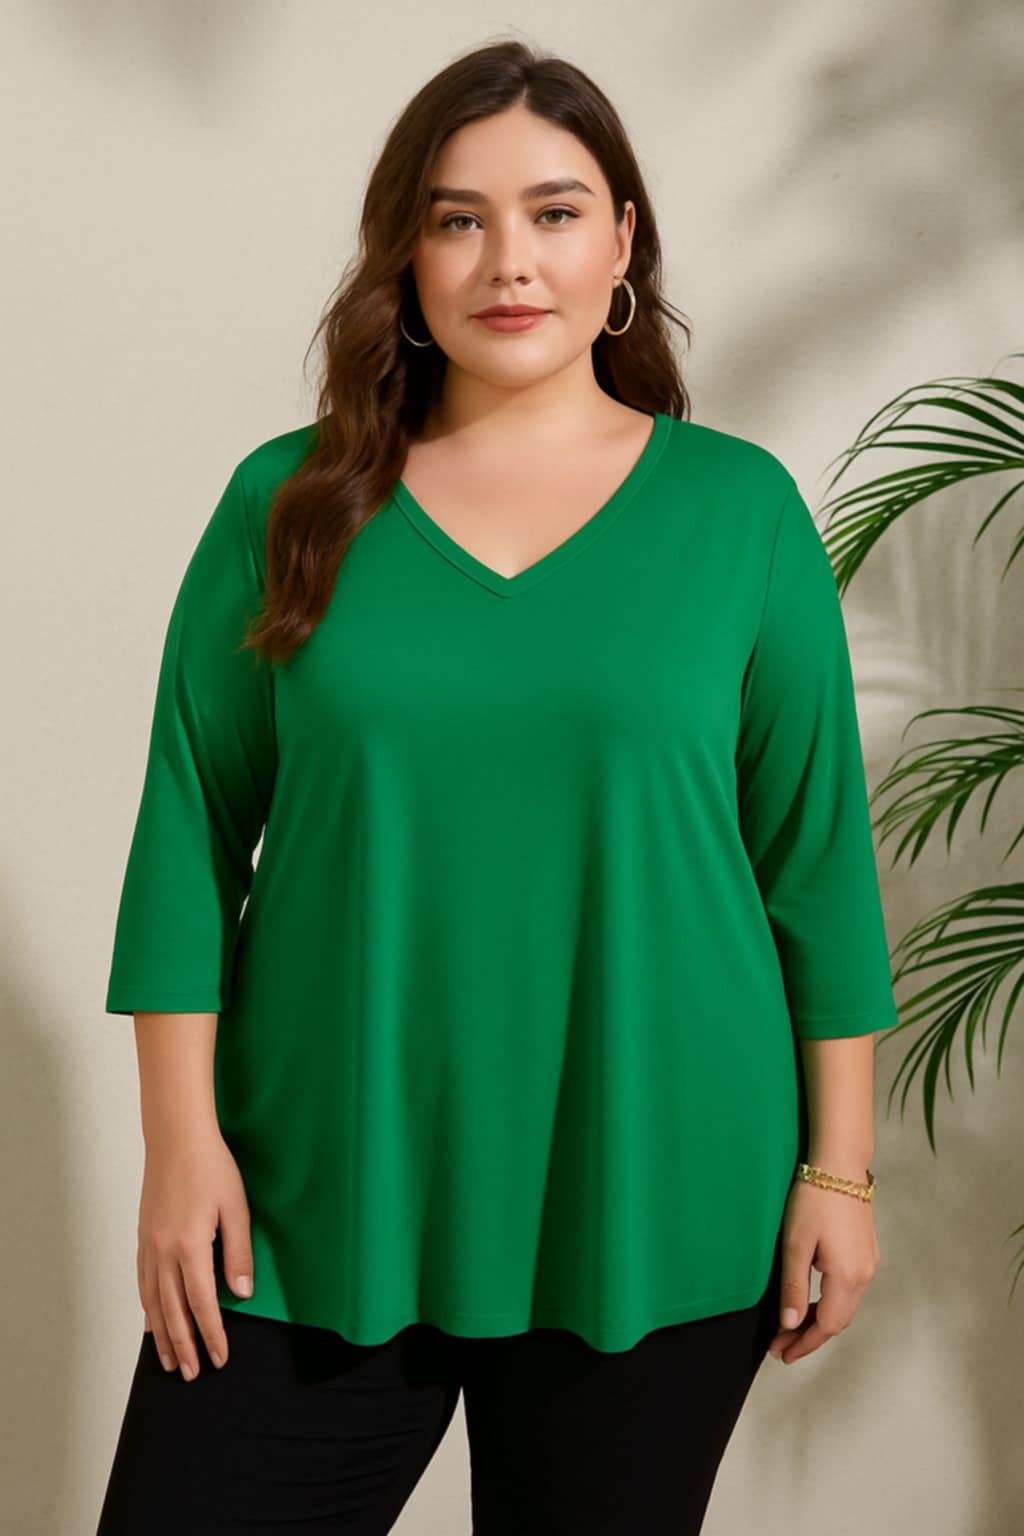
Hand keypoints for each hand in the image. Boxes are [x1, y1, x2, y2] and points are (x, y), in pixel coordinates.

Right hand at [137, 1126, 253, 1380]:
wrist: (177, 1139)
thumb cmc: (212, 1168)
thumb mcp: (237, 1208)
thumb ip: (239, 1254)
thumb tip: (240, 1295)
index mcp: (190, 1247)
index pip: (202, 1304)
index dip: (212, 1335)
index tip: (220, 1358)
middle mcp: (164, 1252)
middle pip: (173, 1312)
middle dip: (184, 1346)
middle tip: (193, 1374)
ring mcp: (149, 1246)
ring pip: (153, 1303)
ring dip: (162, 1335)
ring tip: (169, 1361)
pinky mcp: (144, 1238)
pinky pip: (143, 1283)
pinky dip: (147, 1308)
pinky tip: (151, 1321)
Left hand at [767, 1166, 880, 1364]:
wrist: (840, 1164)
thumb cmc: (813, 1200)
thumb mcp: (795, 1244)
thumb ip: (794, 1287)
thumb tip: (791, 1324)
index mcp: (847, 1276)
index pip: (826, 1326)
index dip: (804, 1343)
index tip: (781, 1353)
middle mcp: (865, 1275)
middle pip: (839, 1320)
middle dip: (810, 1336)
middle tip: (781, 1344)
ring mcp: (870, 1263)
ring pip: (846, 1306)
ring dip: (821, 1320)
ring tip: (793, 1326)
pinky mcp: (868, 1251)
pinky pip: (851, 1290)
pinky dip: (832, 1302)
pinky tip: (813, 1300)